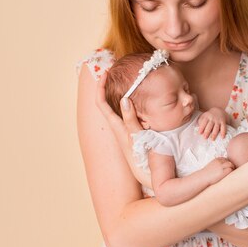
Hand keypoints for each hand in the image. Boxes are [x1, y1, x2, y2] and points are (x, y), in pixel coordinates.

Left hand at [95, 72, 151, 187]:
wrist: (147, 173)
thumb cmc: (142, 156)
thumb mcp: (136, 135)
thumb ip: (130, 118)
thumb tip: (124, 99)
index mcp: (115, 125)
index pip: (101, 103)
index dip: (100, 87)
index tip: (104, 73)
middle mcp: (117, 125)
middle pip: (106, 102)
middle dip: (108, 86)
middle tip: (115, 72)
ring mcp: (124, 128)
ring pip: (116, 106)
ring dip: (118, 92)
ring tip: (126, 80)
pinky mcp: (132, 131)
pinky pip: (127, 112)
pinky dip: (129, 102)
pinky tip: (139, 98)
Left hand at [197, 108, 227, 139]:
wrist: (218, 111)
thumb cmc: (208, 116)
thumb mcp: (204, 116)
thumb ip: (200, 122)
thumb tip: (199, 130)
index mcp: (207, 117)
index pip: (204, 122)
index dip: (201, 128)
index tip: (199, 133)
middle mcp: (212, 118)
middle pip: (210, 125)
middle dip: (207, 132)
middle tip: (205, 138)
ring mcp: (218, 120)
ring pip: (216, 127)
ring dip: (214, 134)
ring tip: (212, 139)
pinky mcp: (223, 122)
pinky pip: (224, 127)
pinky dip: (223, 132)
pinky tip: (222, 137)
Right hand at [201, 157, 233, 184]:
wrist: (203, 177)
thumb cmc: (206, 173)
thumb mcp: (212, 165)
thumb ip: (217, 165)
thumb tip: (223, 168)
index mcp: (217, 159)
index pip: (226, 159)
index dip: (227, 164)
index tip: (227, 168)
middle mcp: (219, 161)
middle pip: (229, 161)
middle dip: (231, 166)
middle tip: (231, 172)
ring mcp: (221, 166)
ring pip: (231, 165)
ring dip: (232, 169)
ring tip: (231, 174)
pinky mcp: (223, 171)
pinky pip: (230, 170)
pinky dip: (231, 172)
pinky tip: (229, 176)